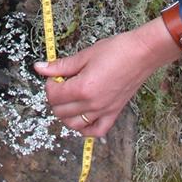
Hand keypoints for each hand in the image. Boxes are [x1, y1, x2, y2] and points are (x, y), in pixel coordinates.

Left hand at [34, 18, 181, 136]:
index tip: (54, 75)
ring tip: (69, 98)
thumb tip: (39, 67)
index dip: (49, 84)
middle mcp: (92, 104)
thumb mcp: (84, 55)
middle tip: (61, 83)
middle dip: (55, 98)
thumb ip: (61, 65)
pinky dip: (86, 128)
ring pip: (74, 125)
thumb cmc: (115, 50)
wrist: (141, 53)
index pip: (54, 95)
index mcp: (83, 88)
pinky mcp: (114, 113)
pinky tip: (83, 115)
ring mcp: (103, 111)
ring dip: (66, 114)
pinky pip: (96, 131)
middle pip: (60, 111)